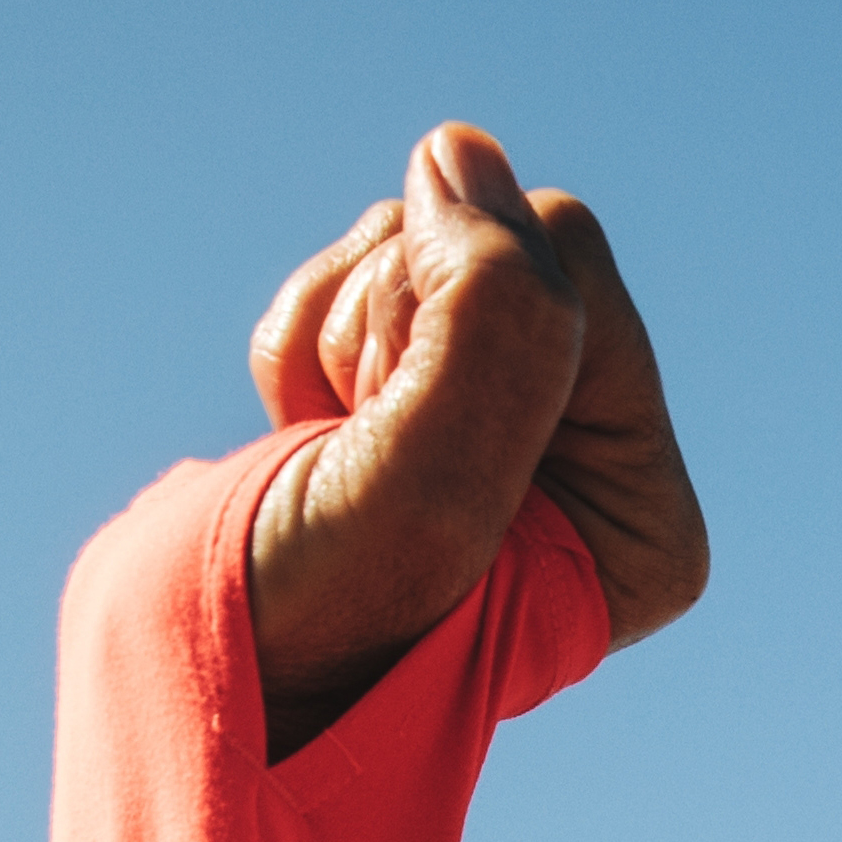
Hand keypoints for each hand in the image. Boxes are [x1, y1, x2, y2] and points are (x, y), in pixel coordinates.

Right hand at [246, 123, 705, 747]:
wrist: (195, 687)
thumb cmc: (307, 627)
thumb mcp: (416, 489)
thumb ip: (488, 325)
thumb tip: (466, 154)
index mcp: (646, 526)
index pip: (571, 263)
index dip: (448, 317)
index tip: (398, 446)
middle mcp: (600, 474)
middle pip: (499, 238)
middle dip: (389, 324)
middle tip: (350, 452)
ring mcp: (512, 427)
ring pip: (421, 244)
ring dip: (335, 338)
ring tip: (322, 456)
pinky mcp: (428, 392)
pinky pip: (361, 272)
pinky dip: (301, 347)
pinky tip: (304, 436)